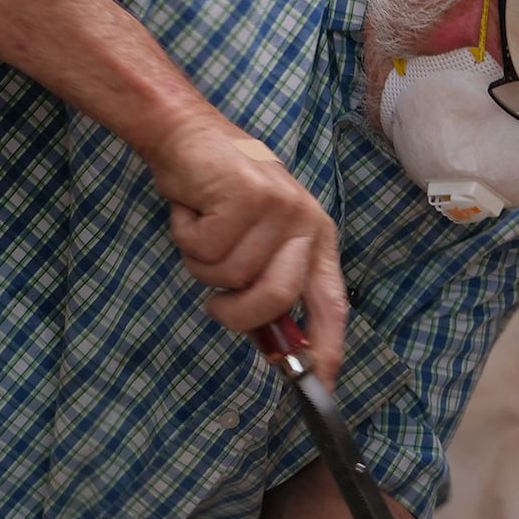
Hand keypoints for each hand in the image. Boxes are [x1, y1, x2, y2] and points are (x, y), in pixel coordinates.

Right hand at [149, 116, 347, 380]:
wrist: (188, 134)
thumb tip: (275, 352)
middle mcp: (306, 224)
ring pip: (229, 276)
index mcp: (316, 240)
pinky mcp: (245, 194)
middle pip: (274, 300)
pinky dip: (186, 237)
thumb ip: (267, 288)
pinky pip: (205, 249)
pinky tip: (193, 210)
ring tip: (204, 228)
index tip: (319, 384)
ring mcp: (278, 207)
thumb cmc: (220, 197)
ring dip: (201, 263)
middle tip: (215, 303)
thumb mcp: (255, 242)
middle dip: (236, 312)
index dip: (326, 349)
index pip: (332, 305)